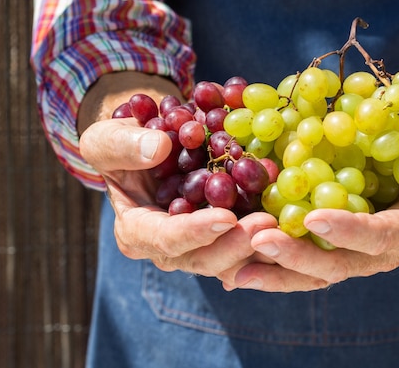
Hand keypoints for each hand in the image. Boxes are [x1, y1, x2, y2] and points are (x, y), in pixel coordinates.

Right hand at [77, 72, 275, 276]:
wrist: (151, 144)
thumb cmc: (122, 144)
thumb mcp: (106, 138)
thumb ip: (122, 145)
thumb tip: (157, 148)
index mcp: (137, 232)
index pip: (166, 240)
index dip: (195, 232)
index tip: (225, 217)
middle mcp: (172, 248)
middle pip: (206, 259)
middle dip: (236, 246)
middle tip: (266, 224)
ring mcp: (203, 244)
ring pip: (234, 259)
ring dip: (260, 245)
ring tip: (284, 223)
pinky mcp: (227, 233)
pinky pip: (250, 243)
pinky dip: (270, 235)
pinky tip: (292, 223)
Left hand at [225, 112, 398, 291]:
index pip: (378, 236)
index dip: (349, 230)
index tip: (313, 218)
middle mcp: (379, 253)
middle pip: (338, 266)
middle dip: (298, 257)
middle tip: (259, 240)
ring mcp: (353, 255)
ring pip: (314, 274)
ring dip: (276, 272)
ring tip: (235, 269)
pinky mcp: (333, 249)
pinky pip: (303, 264)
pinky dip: (272, 268)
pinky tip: (236, 268)